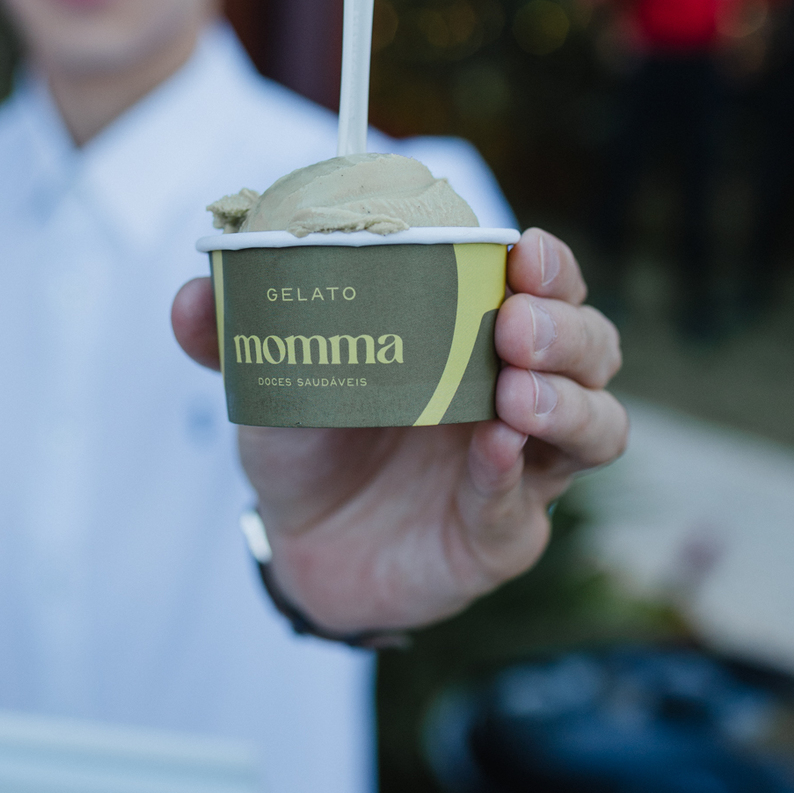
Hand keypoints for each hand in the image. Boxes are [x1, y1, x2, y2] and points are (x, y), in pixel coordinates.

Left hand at [172, 227, 626, 635]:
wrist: (299, 544)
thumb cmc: (311, 436)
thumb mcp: (272, 375)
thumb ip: (236, 332)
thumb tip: (195, 292)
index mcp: (474, 332)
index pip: (545, 283)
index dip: (548, 263)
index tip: (523, 249)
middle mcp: (520, 391)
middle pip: (592, 347)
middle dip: (565, 328)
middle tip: (514, 323)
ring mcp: (523, 466)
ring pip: (598, 425)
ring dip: (567, 401)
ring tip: (516, 392)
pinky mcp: (504, 534)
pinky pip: (528, 505)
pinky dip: (512, 478)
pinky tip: (492, 454)